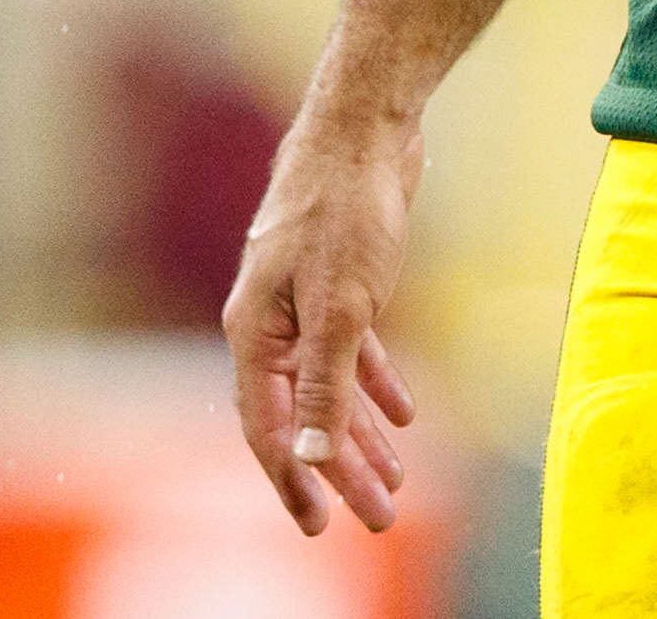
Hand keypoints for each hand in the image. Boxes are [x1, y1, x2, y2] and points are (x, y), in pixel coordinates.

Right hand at [222, 112, 424, 536]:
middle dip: (340, 471)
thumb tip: (308, 456)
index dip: (295, 480)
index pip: (270, 428)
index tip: (320, 526)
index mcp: (254, 335)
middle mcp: (270, 325)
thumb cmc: (344, 210)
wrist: (364, 131)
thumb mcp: (340, 306)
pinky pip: (352, 350)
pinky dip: (375, 383)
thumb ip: (322, 383)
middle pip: (303, 416)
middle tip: (377, 517)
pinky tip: (402, 416)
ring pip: (330, 387)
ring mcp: (303, 304)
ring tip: (394, 480)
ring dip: (360, 435)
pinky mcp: (339, 283)